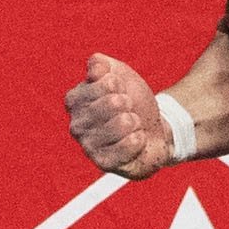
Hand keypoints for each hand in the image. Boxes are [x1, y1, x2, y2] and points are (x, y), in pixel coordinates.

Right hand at [64, 53, 175, 179]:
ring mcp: (88, 146)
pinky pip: (128, 146)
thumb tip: (96, 68)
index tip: (120, 89)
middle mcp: (76, 124)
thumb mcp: (119, 74)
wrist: (153, 128)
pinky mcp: (104, 163)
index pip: (103, 83)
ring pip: (121, 123)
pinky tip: (135, 139)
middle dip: (129, 103)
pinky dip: (139, 139)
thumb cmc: (132, 100)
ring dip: (135, 121)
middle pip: (113, 103)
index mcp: (75, 100)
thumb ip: (103, 65)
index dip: (119, 83)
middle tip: (128, 109)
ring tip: (132, 124)